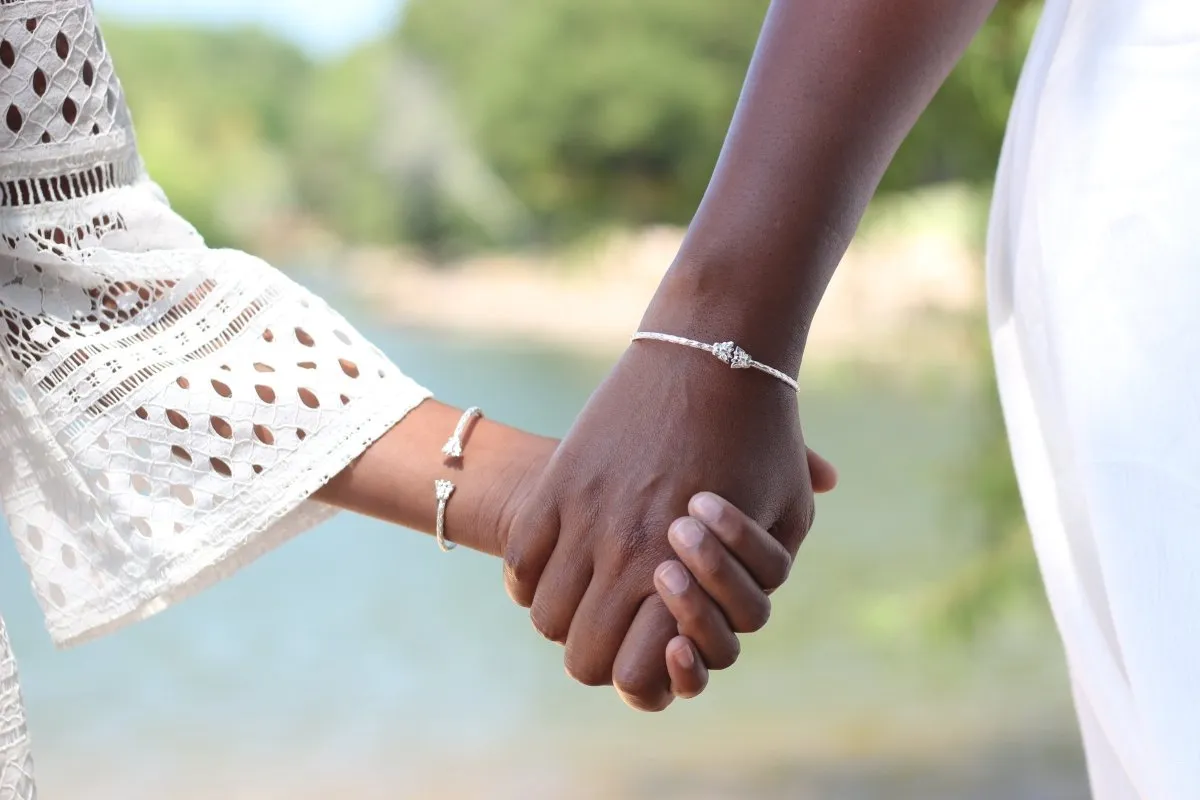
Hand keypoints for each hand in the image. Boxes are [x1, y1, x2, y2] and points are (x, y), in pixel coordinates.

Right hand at [503, 341, 820, 710]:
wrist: (710, 352)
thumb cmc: (761, 437)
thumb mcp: (788, 514)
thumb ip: (764, 576)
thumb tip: (726, 617)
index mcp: (685, 573)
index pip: (635, 677)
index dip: (643, 678)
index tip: (655, 648)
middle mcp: (627, 553)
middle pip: (582, 659)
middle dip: (602, 655)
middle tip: (621, 625)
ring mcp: (584, 517)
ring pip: (545, 617)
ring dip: (566, 617)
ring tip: (592, 589)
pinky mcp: (558, 482)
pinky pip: (519, 564)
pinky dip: (532, 577)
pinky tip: (562, 558)